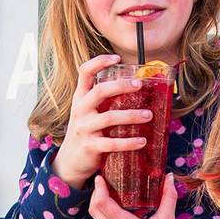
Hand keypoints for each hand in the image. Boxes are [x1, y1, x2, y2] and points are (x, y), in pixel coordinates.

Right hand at [50, 54, 152, 187]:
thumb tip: (134, 85)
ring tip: (149, 115)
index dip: (99, 62)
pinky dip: (129, 142)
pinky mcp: (90, 146)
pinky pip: (112, 143)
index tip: (117, 57)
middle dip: (121, 86)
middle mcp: (80, 110)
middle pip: (99, 91)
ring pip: (109, 118)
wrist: (70, 161)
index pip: (84, 72)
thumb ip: (103, 99)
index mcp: (80, 98)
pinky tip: (142, 141)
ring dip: (132, 115)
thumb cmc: (86, 131)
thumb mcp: (88, 111)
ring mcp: (84, 128)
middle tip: (140, 85)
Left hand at [90, 174, 182, 218]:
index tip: (100, 178)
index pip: (102, 204)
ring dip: (101, 206)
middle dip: (95, 195)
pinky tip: (120, 211)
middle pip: (94, 212)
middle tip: (102, 183)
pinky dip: (109, 217)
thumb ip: (168, 196)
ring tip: (110, 194)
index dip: (98, 189)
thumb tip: (169, 177)